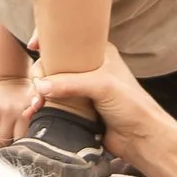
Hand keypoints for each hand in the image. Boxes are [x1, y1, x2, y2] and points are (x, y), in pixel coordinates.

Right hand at [0, 72, 44, 148]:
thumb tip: (37, 112)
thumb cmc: (23, 94)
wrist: (4, 76)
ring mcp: (4, 111)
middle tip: (14, 146)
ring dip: (2, 145)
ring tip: (3, 143)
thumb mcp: (37, 101)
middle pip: (18, 142)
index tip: (27, 147)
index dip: (30, 146)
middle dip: (16, 148)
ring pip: (3, 140)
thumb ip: (40, 109)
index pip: (33, 138)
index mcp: (33, 110)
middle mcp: (20, 111)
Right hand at [31, 47, 166, 164]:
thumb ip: (70, 84)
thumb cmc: (132, 106)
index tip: (35, 45)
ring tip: (36, 105)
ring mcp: (81, 89)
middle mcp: (88, 69)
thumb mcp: (102, 86)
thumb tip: (40, 86)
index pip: (69, 39)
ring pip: (51, 85)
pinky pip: (54, 104)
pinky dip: (43, 106)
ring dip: (39, 93)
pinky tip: (35, 111)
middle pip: (54, 63)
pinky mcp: (76, 109)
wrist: (141, 138)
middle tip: (38, 87)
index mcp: (97, 52)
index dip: (49, 38)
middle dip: (40, 74)